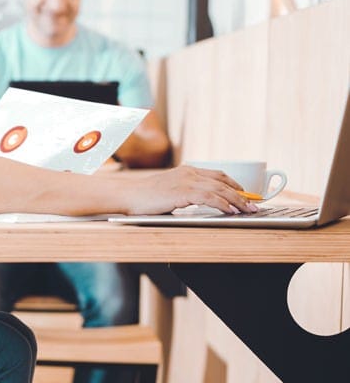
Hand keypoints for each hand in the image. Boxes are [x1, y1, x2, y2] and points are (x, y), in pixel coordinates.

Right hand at [120, 165, 256, 215]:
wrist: (128, 195)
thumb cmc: (145, 198)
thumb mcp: (169, 192)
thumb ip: (185, 194)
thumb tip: (201, 204)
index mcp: (187, 171)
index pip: (218, 175)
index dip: (235, 185)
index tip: (247, 195)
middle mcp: (189, 173)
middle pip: (223, 182)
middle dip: (242, 195)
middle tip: (255, 205)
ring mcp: (186, 181)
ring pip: (220, 189)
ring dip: (237, 200)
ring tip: (248, 210)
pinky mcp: (183, 192)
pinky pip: (209, 197)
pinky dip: (223, 203)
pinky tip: (231, 211)